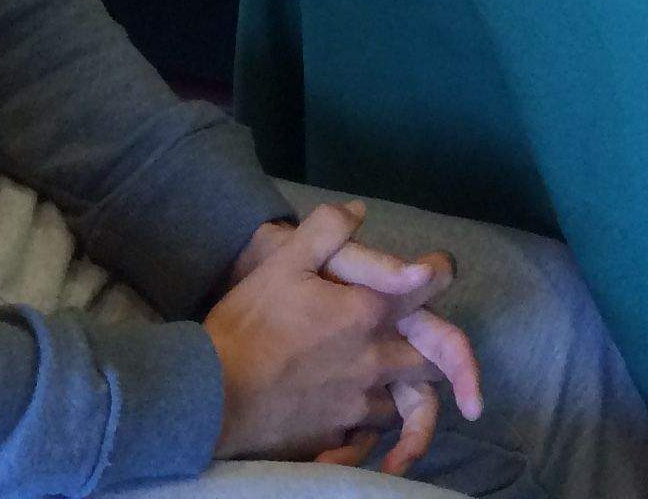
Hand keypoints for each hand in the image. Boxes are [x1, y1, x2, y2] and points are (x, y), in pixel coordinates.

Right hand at [211, 204, 479, 472]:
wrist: (209, 395)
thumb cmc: (247, 325)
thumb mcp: (282, 263)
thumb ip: (327, 229)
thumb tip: (359, 210)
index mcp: (369, 311)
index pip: (434, 283)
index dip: (438, 272)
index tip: (432, 273)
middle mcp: (376, 360)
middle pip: (436, 357)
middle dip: (437, 347)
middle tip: (419, 340)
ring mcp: (359, 404)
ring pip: (405, 401)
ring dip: (399, 388)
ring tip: (381, 380)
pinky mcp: (337, 438)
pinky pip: (368, 435)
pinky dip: (366, 426)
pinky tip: (348, 415)